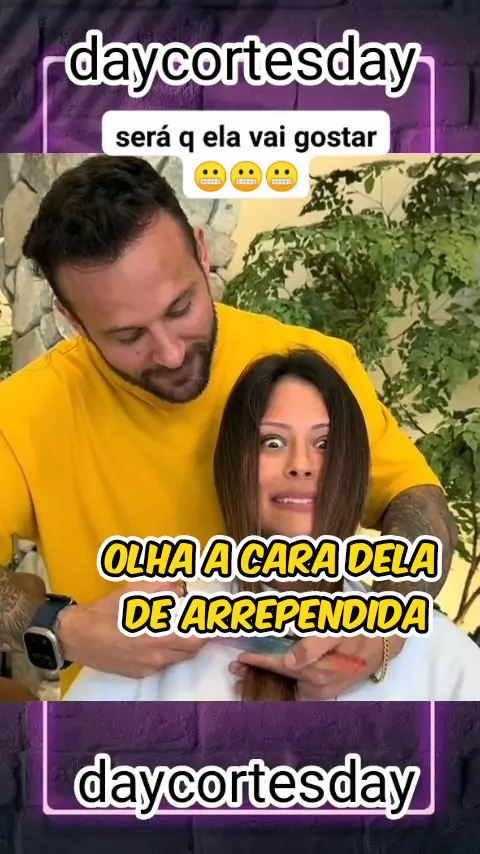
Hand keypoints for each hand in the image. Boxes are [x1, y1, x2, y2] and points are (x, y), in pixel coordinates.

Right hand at [56, 581, 206, 678]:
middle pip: (191, 651)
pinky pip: (160, 663)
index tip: (212, 619)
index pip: (197, 640)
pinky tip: (153, 638)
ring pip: (176, 658)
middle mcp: (156, 657)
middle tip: (195, 621)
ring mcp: (147, 668)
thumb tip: (179, 589)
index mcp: (158, 638)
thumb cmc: (104, 612)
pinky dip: (165, 651)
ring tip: (174, 627)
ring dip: (182, 644)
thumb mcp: (132, 591)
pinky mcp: (138, 674)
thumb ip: (160, 588)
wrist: (76, 637)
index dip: (208, 629)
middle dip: (197, 636)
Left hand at [229, 634, 404, 699]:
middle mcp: (319, 688)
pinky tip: (271, 673)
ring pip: (287, 686)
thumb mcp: (339, 629)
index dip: (257, 663)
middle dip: (257, 677)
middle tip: (233, 672)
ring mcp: (323, 689)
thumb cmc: (360, 628)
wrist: (387, 634)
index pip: (279, 668)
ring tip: (244, 674)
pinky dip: (281, 681)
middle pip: (281, 683)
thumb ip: (314, 646)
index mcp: (319, 676)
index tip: (239, 660)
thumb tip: (290, 662)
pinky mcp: (327, 687)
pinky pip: (298, 687)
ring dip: (267, 680)